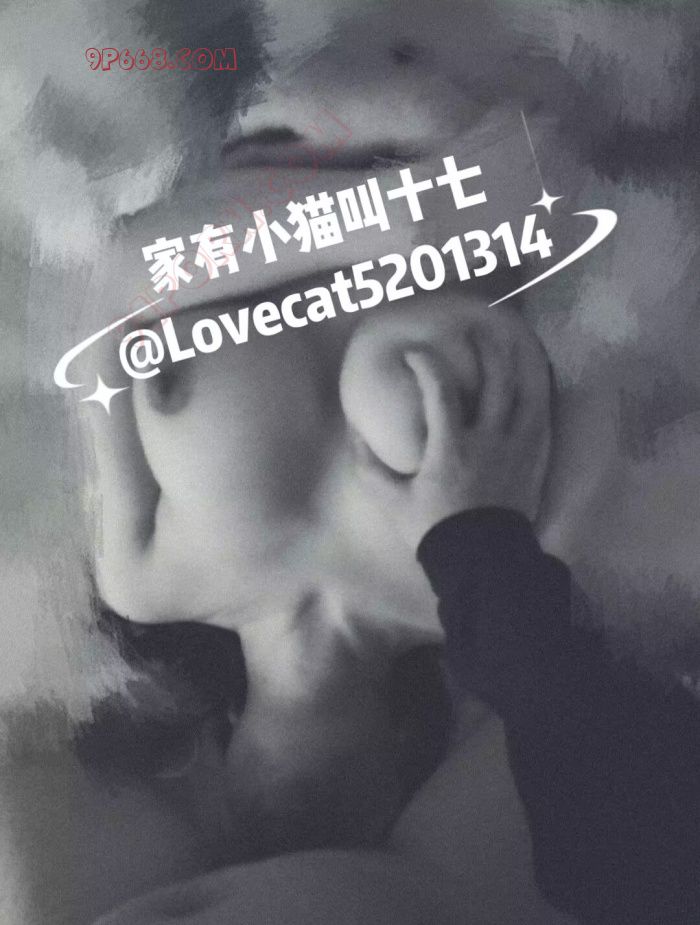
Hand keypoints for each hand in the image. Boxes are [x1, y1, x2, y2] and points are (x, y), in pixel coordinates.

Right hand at [353, 315, 551, 548]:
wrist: (481, 561)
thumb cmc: (433, 529)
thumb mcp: (391, 501)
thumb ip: (370, 466)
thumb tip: (355, 434)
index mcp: (450, 448)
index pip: (441, 392)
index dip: (427, 364)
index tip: (415, 353)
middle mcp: (488, 440)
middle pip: (495, 381)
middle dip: (485, 349)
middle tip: (474, 331)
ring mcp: (515, 448)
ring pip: (525, 393)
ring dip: (517, 362)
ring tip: (511, 340)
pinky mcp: (533, 458)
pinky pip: (541, 415)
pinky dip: (538, 390)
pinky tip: (535, 374)